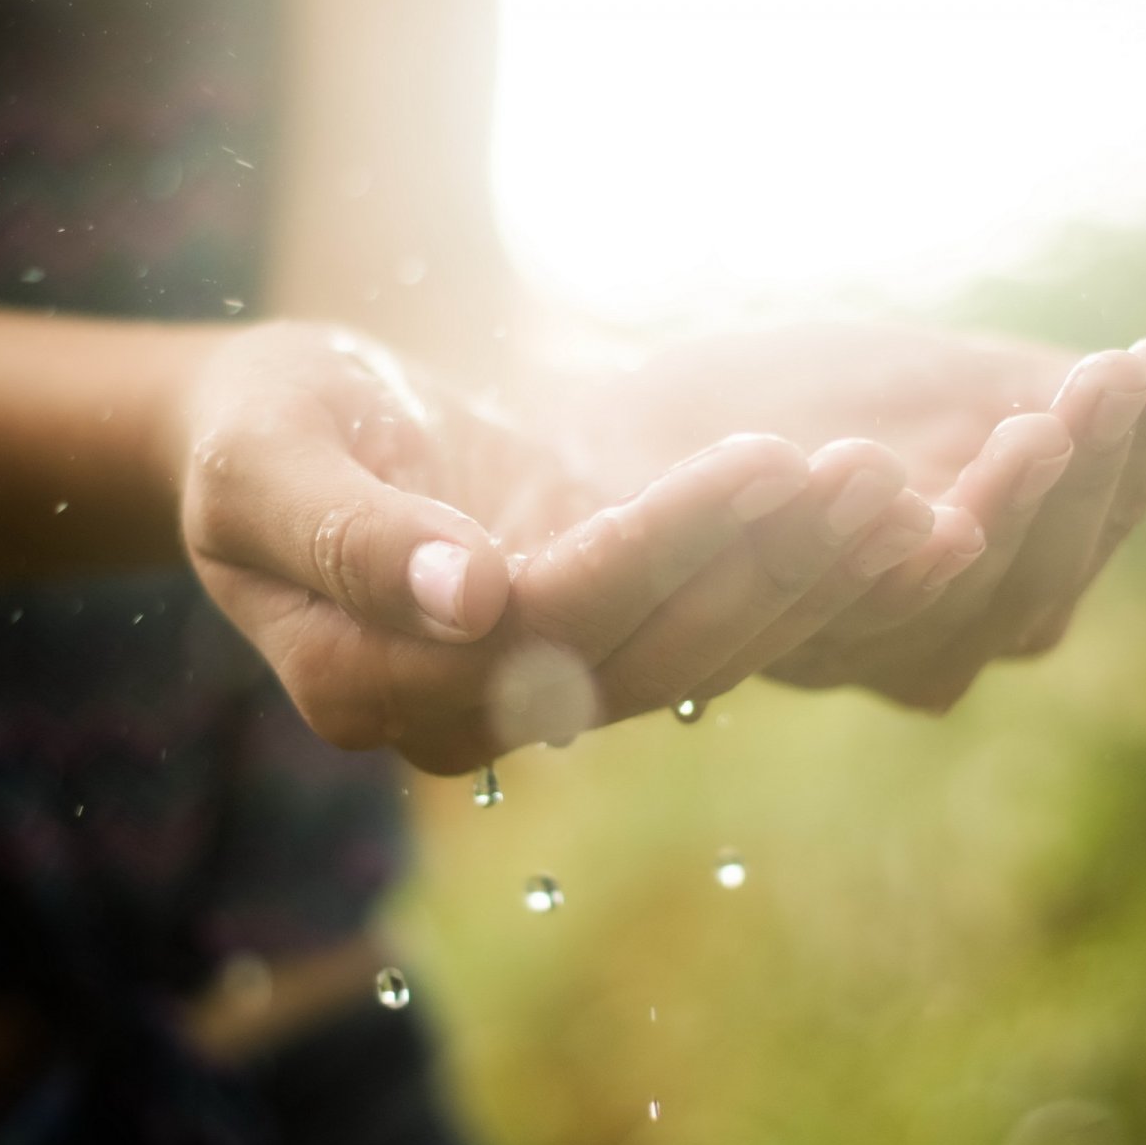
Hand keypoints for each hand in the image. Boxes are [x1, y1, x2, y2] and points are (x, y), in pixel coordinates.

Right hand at [175, 324, 935, 772]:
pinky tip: (876, 520)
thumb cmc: (251, 431)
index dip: (662, 548)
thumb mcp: (263, 464)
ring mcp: (531, 686)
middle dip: (763, 564)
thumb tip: (470, 599)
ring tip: (894, 489)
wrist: (280, 435)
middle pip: (642, 653)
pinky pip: (699, 624)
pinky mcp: (587, 640)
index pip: (546, 624)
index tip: (766, 458)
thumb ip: (349, 536)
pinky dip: (788, 577)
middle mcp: (462, 713)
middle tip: (871, 473)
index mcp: (368, 686)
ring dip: (799, 576)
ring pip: (692, 651)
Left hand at [566, 323, 1145, 707]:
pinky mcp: (696, 630)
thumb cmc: (813, 405)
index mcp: (983, 601)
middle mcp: (906, 650)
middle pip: (1017, 591)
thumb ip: (1091, 419)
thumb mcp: (967, 391)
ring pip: (918, 607)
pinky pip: (774, 603)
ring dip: (982, 514)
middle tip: (1109, 380)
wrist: (629, 421)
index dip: (1129, 461)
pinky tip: (857, 466)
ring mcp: (809, 648)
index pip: (1078, 545)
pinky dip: (822, 538)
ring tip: (1024, 418)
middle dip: (1074, 484)